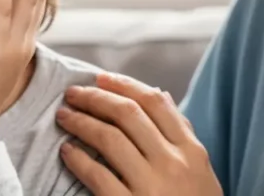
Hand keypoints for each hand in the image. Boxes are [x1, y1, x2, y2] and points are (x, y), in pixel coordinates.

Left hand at [55, 72, 221, 195]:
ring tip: (63, 117)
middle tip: (72, 93)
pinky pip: (98, 176)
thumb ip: (180, 133)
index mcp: (191, 151)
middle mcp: (174, 164)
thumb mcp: (200, 170)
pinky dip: (79, 160)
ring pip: (109, 139)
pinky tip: (66, 152)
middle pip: (128, 115)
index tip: (100, 78)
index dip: (123, 85)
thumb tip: (160, 94)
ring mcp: (153, 187)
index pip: (154, 102)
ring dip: (81, 122)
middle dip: (95, 98)